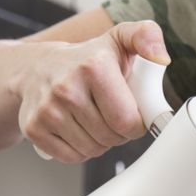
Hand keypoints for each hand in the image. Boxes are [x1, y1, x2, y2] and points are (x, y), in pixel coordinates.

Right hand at [14, 20, 169, 163]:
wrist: (36, 68)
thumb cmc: (84, 61)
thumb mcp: (118, 41)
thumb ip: (145, 37)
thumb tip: (161, 56)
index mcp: (93, 67)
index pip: (127, 121)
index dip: (135, 124)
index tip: (129, 113)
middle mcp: (66, 87)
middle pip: (111, 138)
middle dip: (116, 133)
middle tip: (108, 115)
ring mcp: (48, 110)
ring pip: (92, 151)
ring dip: (99, 142)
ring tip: (92, 120)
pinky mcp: (34, 129)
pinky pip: (72, 157)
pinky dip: (78, 150)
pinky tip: (75, 130)